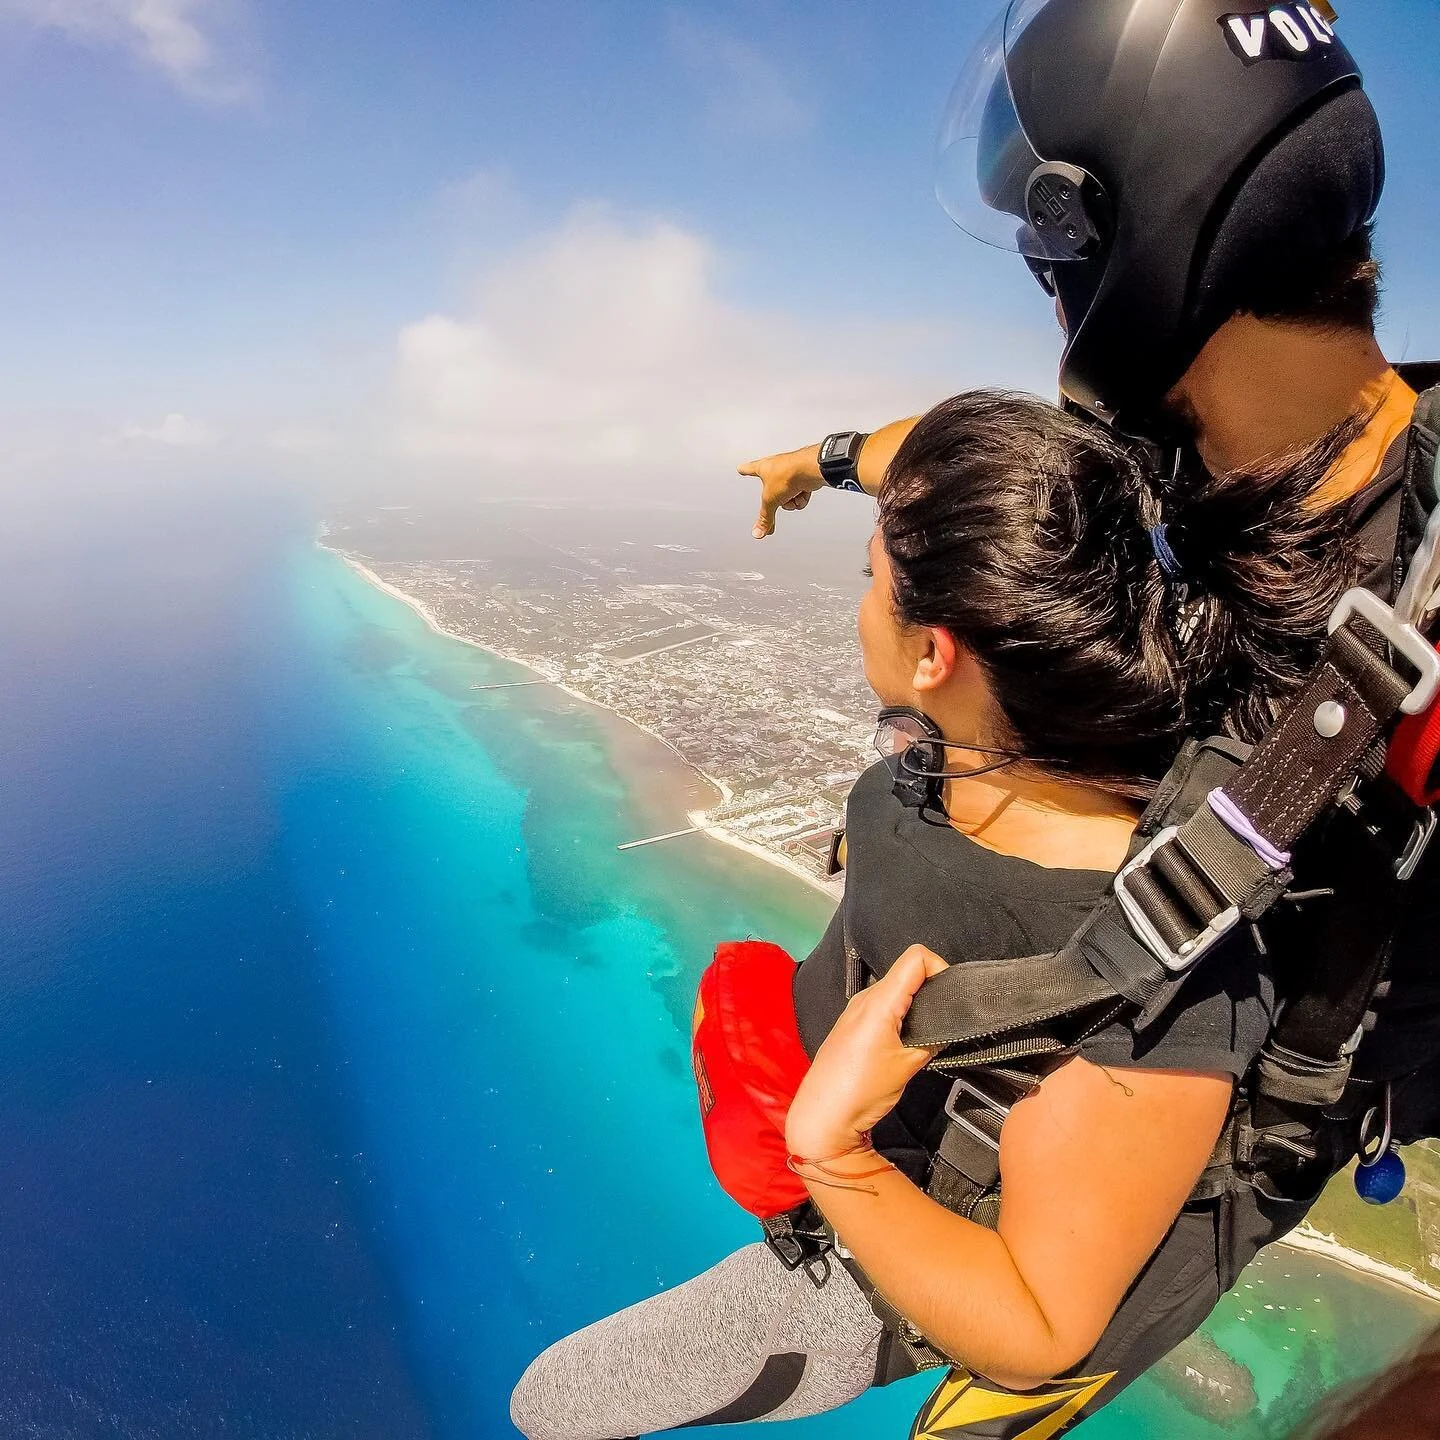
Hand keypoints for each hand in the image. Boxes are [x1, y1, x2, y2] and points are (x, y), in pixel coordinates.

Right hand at [737, 446, 824, 538]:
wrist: (810, 469)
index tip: (741, 468)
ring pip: (786, 495)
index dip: (745, 469)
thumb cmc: (788, 473)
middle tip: (780, 499)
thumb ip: (765, 518)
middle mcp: (777, 468)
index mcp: (764, 468)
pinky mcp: (804, 477)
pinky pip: (799, 494)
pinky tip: (802, 494)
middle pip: (773, 491)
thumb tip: (758, 532)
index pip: (750, 469)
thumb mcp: (770, 500)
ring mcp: (791, 472)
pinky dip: (801, 498)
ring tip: (792, 495)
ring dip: (790, 501)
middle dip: (778, 499)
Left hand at [785, 945, 948, 1157]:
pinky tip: (904, 1040)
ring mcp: (855, 1009)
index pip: (916, 957)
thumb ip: (933, 1038)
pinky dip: (899, 1013)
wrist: (824, 1114)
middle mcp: (865, 998)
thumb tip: (947, 1027)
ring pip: (894, 988)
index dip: (940, 968)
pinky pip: (881, 1004)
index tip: (951, 994)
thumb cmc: (862, 1090)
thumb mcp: (909, 1064)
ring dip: (914, 1002)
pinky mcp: (851, 1023)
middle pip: (907, 971)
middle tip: (945, 1016)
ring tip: (927, 1031)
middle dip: (931, 987)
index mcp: (879, 1001)